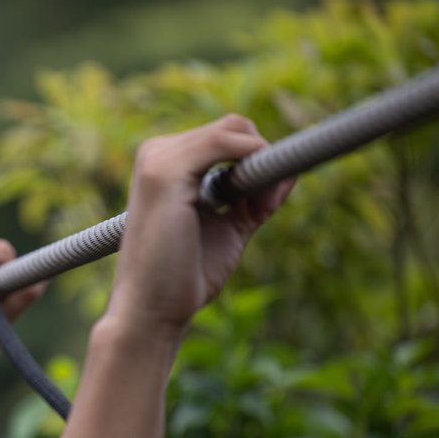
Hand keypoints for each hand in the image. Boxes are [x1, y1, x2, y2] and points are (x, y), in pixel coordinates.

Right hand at [107, 114, 293, 340]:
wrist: (151, 311)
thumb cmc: (182, 277)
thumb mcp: (228, 228)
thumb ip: (254, 198)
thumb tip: (287, 171)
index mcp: (165, 165)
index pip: (226, 136)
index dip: (257, 163)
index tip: (264, 204)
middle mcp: (157, 154)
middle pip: (234, 127)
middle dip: (262, 161)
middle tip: (263, 209)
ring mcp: (158, 159)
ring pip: (235, 129)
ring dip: (262, 163)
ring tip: (258, 210)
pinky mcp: (165, 171)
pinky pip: (227, 141)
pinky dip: (255, 160)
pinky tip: (256, 198)